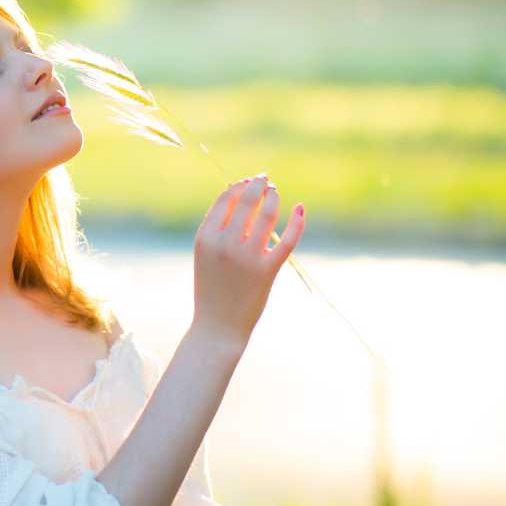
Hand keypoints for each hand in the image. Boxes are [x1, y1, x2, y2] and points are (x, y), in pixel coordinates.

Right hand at [189, 174, 305, 348]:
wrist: (217, 326)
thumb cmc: (211, 288)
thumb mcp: (205, 255)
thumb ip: (218, 229)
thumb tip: (240, 198)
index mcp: (205, 237)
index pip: (224, 200)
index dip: (237, 186)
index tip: (247, 182)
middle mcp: (225, 244)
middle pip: (246, 201)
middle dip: (257, 185)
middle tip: (264, 179)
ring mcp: (247, 257)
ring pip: (267, 215)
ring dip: (273, 198)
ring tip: (275, 193)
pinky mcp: (268, 270)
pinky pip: (287, 240)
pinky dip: (297, 222)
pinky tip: (300, 208)